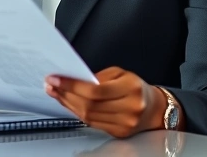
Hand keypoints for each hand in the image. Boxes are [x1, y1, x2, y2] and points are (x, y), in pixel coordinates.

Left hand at [45, 67, 165, 138]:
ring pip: (88, 116)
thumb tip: (73, 80)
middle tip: (51, 85)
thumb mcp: (120, 73)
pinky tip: (69, 104)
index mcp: (131, 88)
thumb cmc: (135, 87)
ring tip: (56, 93)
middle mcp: (129, 108)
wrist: (154, 108)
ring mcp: (124, 124)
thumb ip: (98, 76)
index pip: (95, 90)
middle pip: (89, 105)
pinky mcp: (119, 133)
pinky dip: (77, 113)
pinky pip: (91, 123)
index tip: (55, 79)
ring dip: (67, 104)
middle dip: (66, 94)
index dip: (72, 85)